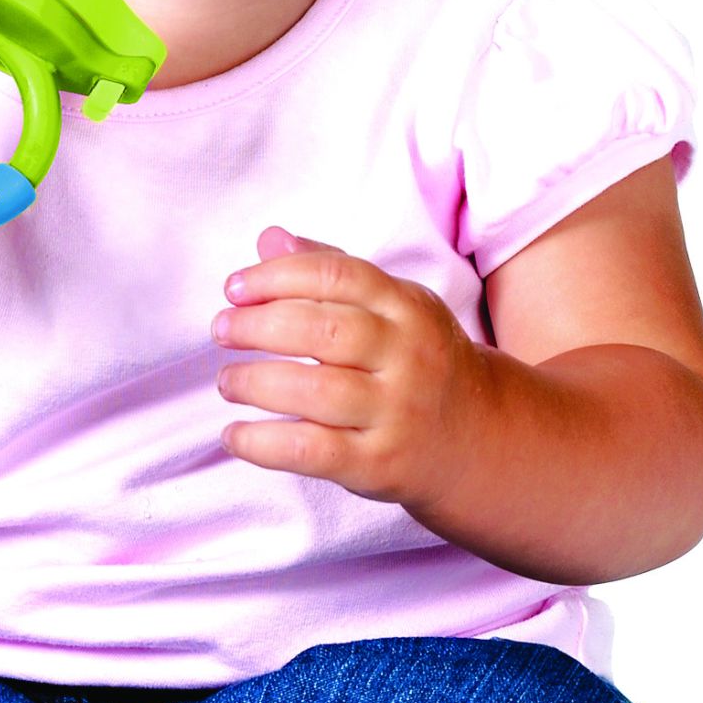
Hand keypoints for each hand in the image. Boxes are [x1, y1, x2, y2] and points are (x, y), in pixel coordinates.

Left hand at [212, 226, 491, 512]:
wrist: (480, 437)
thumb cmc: (416, 360)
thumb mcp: (390, 306)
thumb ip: (329, 270)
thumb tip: (269, 239)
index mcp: (408, 307)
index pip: (337, 274)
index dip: (276, 276)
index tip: (234, 288)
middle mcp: (408, 357)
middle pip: (322, 331)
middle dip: (258, 327)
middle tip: (222, 330)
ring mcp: (397, 412)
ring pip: (314, 391)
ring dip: (254, 383)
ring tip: (227, 381)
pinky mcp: (380, 464)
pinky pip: (312, 451)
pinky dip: (263, 443)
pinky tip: (234, 434)